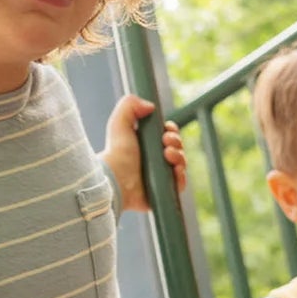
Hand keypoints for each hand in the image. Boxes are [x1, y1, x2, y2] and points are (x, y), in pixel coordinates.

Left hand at [101, 95, 186, 213]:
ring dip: (180, 156)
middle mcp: (154, 161)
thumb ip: (130, 104)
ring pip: (181, 164)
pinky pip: (180, 184)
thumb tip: (151, 107)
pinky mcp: (163, 193)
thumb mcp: (119, 121)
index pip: (168, 136)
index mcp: (146, 145)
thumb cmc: (116, 152)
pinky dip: (181, 176)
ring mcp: (159, 177)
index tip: (166, 130)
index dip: (171, 131)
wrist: (115, 179)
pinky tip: (174, 170)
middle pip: (177, 148)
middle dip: (176, 142)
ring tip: (167, 155)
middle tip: (165, 142)